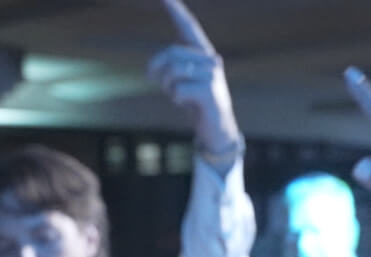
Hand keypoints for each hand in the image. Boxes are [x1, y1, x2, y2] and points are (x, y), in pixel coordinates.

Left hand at [147, 0, 240, 159]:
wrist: (219, 130)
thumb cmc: (198, 103)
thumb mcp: (186, 80)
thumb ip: (175, 66)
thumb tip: (153, 69)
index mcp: (204, 54)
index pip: (189, 27)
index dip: (177, 11)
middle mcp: (211, 60)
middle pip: (172, 53)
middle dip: (156, 67)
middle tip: (151, 79)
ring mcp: (212, 76)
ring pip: (174, 72)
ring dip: (167, 87)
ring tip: (177, 96)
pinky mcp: (210, 93)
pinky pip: (178, 90)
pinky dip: (176, 99)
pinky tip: (187, 105)